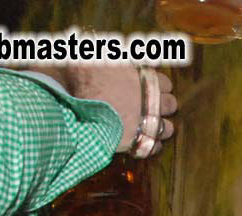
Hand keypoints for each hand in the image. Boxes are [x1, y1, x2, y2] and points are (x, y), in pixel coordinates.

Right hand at [64, 65, 178, 154]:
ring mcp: (144, 122)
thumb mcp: (97, 56)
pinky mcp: (135, 141)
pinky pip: (153, 146)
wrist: (71, 102)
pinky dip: (151, 145)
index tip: (152, 90)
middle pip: (170, 104)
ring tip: (150, 128)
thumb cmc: (82, 76)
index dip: (159, 87)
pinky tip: (142, 143)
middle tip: (152, 109)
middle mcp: (149, 100)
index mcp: (143, 78)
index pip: (165, 82)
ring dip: (161, 127)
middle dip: (163, 106)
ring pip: (166, 128)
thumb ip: (110, 54)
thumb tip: (107, 44)